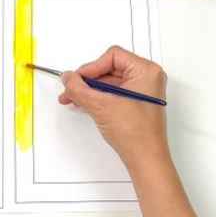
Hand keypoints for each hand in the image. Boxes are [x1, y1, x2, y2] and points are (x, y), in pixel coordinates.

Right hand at [58, 46, 167, 166]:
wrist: (145, 159)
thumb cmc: (136, 134)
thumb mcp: (101, 105)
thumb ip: (79, 89)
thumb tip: (68, 78)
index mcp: (146, 71)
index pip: (112, 56)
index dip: (91, 67)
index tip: (77, 79)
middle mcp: (147, 78)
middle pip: (109, 68)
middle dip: (87, 80)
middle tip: (71, 89)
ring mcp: (142, 91)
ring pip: (109, 81)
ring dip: (90, 90)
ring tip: (74, 98)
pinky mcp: (136, 102)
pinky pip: (113, 92)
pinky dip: (98, 97)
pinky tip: (85, 103)